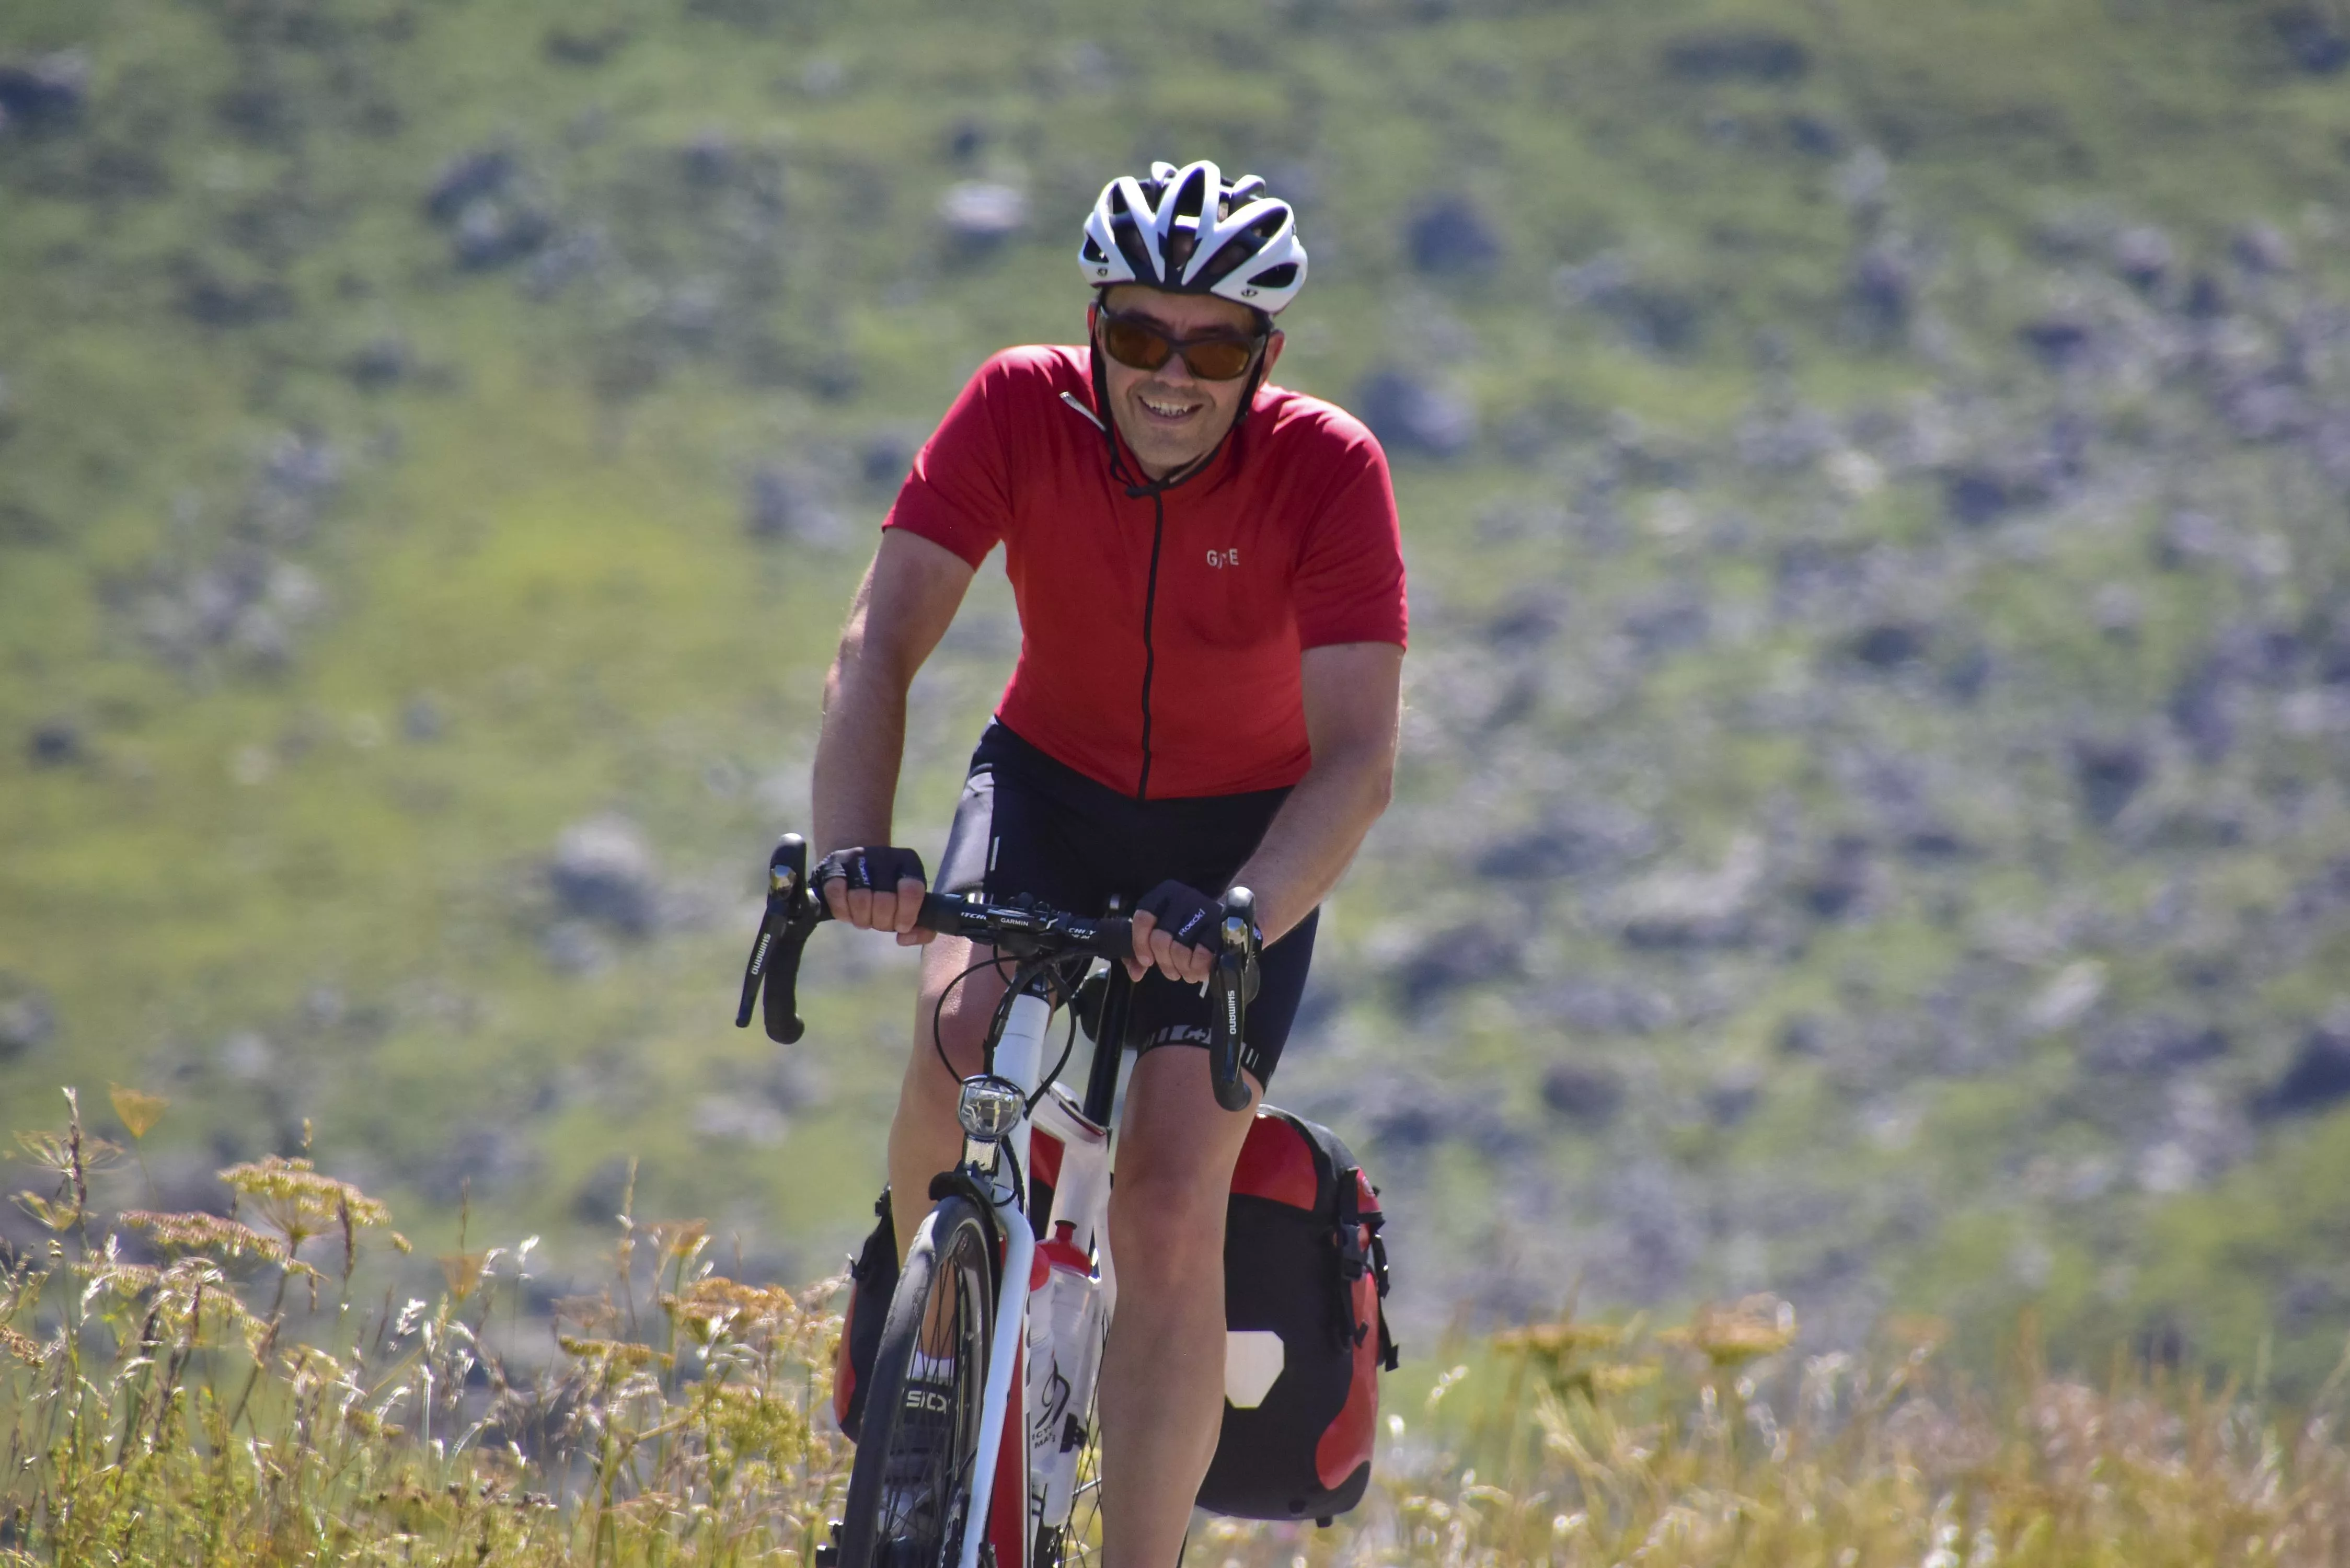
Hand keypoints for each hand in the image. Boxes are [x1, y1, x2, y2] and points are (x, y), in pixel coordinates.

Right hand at [816, 846, 932, 945]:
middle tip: (880, 922)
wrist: (856, 865)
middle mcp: (884, 856)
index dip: (906, 915)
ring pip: (859, 899)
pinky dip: (842, 911)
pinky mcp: (833, 866)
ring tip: (864, 918)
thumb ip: (922, 928)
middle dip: (882, 922)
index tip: (901, 926)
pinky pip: (836, 893)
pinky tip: (848, 912)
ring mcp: (857, 858)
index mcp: (909, 863)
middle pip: (884, 900)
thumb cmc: (889, 891)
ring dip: (862, 919)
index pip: (912, 890)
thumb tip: (904, 938)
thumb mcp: (911, 905)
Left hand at [1127, 880, 1218, 984]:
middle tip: (1170, 972)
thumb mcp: (1160, 931)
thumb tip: (1135, 973)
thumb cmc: (1184, 927)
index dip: (1141, 944)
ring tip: (1184, 973)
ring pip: (1180, 949)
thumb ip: (1141, 951)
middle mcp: (1182, 898)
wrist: (1223, 919)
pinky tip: (1197, 972)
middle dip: (1163, 961)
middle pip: (1161, 939)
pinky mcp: (1219, 926)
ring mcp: (1202, 909)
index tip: (1146, 961)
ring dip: (1181, 968)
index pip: (1143, 919)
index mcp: (1162, 896)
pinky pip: (1202, 955)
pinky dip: (1197, 968)